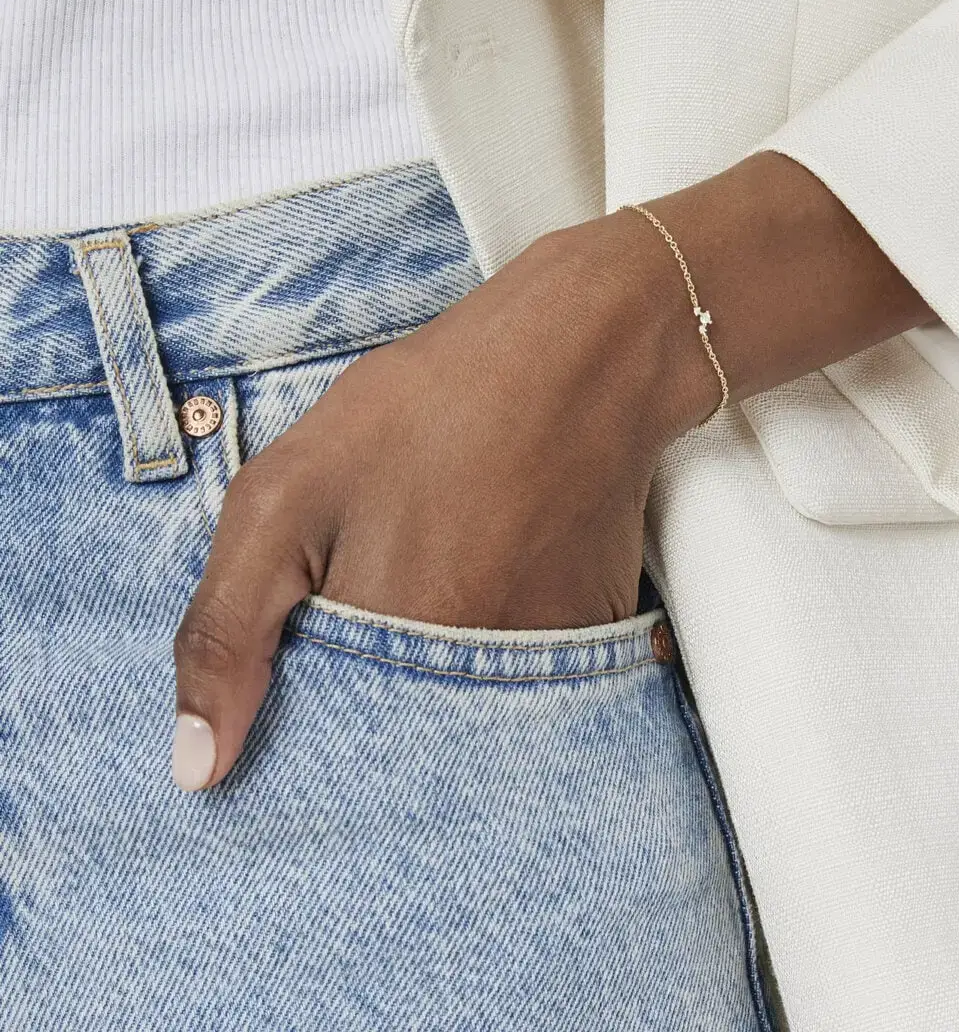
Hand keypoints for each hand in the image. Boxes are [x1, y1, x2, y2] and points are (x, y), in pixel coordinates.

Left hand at [171, 151, 932, 790]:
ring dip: (440, 688)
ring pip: (468, 723)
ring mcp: (548, 663)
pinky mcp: (594, 638)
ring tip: (438, 587)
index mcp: (390, 652)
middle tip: (376, 612)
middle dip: (371, 713)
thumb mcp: (284, 493)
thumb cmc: (426, 409)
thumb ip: (226, 630)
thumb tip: (195, 769)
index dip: (296, 732)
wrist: (578, 357)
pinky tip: (491, 577)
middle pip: (401, 750)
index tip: (295, 694)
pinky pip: (533, 686)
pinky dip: (502, 655)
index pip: (323, 756)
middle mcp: (479, 681)